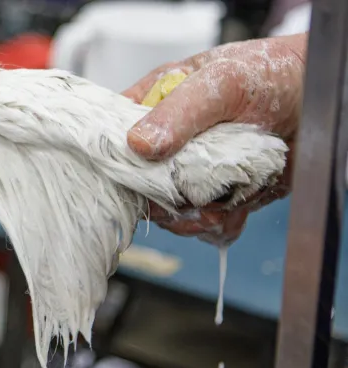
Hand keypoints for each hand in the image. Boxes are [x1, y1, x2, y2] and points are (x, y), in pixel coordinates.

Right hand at [123, 33, 306, 243]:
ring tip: (222, 200)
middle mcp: (169, 143)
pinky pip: (204, 221)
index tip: (137, 178)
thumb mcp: (223, 82)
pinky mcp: (217, 194)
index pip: (115, 138)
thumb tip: (139, 144)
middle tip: (190, 194)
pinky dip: (219, 222)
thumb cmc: (272, 75)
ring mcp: (193, 172)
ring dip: (196, 213)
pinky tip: (233, 209)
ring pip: (171, 210)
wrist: (321, 104)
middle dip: (164, 198)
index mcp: (156, 106)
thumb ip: (180, 111)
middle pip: (141, 184)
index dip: (119, 162)